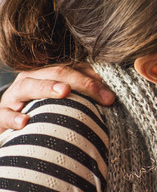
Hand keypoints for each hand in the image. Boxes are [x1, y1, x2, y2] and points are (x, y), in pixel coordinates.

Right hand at [0, 65, 115, 130]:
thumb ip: (83, 93)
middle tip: (99, 93)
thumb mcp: (61, 99)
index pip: (73, 69)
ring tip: (64, 92)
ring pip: (29, 86)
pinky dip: (13, 118)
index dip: (92, 80)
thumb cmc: (41, 109)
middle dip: (80, 83)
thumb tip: (110, 96)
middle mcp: (30, 79)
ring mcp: (14, 96)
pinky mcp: (0, 115)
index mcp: (47, 72)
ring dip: (47, 87)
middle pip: (56, 72)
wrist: (9, 122)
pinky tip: (25, 122)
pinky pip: (4, 115)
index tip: (110, 97)